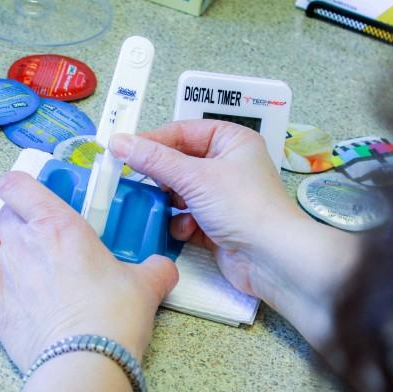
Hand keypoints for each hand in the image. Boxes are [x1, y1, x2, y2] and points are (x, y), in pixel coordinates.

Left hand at [0, 171, 178, 370]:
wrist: (85, 360)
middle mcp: (24, 243)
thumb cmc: (113, 317)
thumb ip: (154, 270)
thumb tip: (163, 269)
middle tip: (26, 227)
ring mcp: (1, 274)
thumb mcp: (146, 285)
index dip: (19, 185)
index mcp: (60, 226)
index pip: (20, 186)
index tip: (27, 191)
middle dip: (11, 217)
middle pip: (2, 214)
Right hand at [109, 120, 298, 298]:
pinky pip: (186, 218)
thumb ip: (154, 160)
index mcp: (232, 141)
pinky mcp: (216, 225)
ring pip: (180, 192)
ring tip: (166, 208)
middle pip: (179, 163)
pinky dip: (181, 224)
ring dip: (170, 203)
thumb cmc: (246, 208)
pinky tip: (186, 230)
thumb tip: (120, 142)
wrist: (272, 259)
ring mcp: (223, 197)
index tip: (123, 149)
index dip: (153, 140)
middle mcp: (229, 165)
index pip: (183, 131)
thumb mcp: (194, 177)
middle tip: (138, 181)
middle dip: (161, 177)